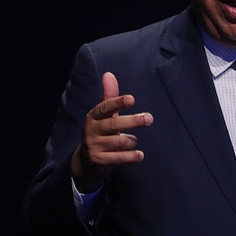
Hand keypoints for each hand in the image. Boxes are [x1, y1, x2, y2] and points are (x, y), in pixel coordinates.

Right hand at [70, 72, 152, 190]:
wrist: (86, 160)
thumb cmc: (100, 132)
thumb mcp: (103, 115)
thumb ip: (109, 96)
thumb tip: (109, 74)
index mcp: (93, 116)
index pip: (105, 107)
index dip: (117, 103)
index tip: (131, 99)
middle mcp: (91, 130)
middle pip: (113, 124)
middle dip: (132, 121)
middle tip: (149, 118)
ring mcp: (94, 146)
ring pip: (119, 142)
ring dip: (131, 141)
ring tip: (134, 141)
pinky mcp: (99, 160)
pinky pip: (118, 158)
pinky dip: (131, 156)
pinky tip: (139, 154)